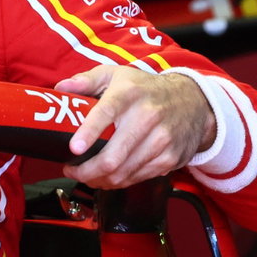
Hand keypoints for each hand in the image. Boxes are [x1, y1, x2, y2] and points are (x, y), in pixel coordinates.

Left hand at [54, 67, 214, 188]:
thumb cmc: (146, 89)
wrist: (194, 102)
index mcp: (129, 94)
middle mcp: (147, 117)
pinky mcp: (169, 159)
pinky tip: (107, 177)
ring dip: (98, 180)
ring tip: (85, 175)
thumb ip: (87, 80)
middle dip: (85, 171)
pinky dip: (117, 182)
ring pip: (122, 174)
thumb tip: (61, 87)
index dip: (88, 133)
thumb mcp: (117, 75)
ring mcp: (161, 141)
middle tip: (71, 170)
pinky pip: (136, 179)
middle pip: (112, 157)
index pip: (106, 114)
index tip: (74, 148)